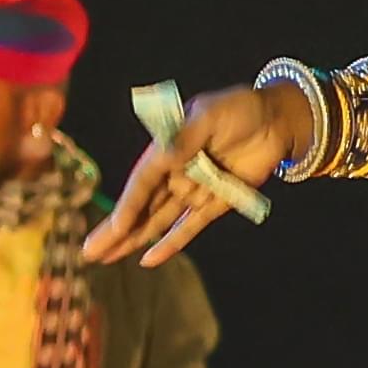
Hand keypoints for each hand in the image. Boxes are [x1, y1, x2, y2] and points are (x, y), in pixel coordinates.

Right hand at [87, 79, 301, 265]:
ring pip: (159, 220)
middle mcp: (175, 172)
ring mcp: (194, 189)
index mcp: (168, 147)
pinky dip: (171, 243)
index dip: (127, 205)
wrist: (277, 118)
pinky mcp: (216, 202)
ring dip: (135, 239)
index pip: (142, 181)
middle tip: (89, 252)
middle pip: (142, 206)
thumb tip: (164, 156)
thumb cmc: (241, 108)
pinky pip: (190, 226)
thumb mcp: (210, 114)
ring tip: (107, 258)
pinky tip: (148, 260)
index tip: (112, 228)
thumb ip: (186, 135)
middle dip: (117, 230)